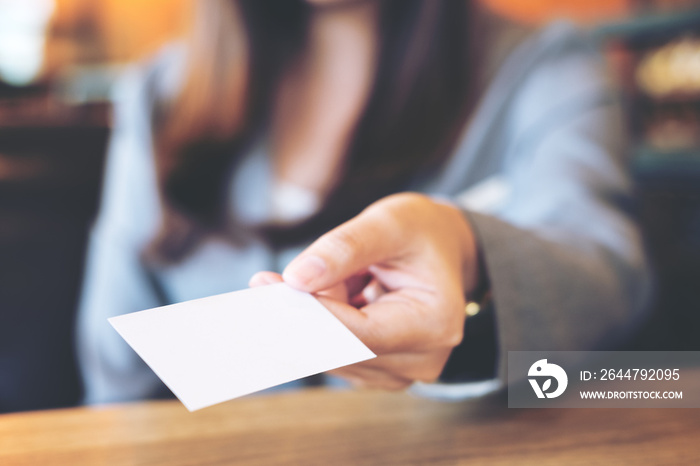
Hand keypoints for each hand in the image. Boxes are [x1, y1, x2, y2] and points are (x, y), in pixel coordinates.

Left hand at [250, 193, 478, 389]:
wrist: (440, 250)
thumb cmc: (420, 232)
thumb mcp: (389, 222)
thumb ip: (345, 247)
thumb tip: (296, 278)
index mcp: (435, 323)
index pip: (358, 333)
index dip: (309, 312)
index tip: (264, 287)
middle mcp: (421, 360)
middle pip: (338, 350)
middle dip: (300, 314)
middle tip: (262, 283)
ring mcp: (399, 373)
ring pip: (327, 354)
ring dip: (313, 316)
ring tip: (338, 277)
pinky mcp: (377, 372)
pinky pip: (330, 354)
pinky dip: (317, 324)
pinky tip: (335, 294)